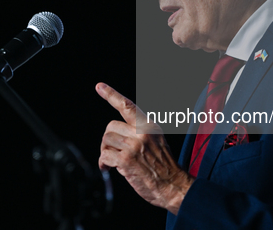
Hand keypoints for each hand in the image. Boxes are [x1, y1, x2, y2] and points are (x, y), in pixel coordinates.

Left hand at [96, 82, 193, 214]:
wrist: (173, 186)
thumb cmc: (163, 167)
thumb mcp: (156, 141)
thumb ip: (139, 133)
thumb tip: (116, 133)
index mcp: (149, 126)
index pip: (128, 106)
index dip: (111, 95)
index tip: (99, 86)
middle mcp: (142, 132)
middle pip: (111, 127)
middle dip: (108, 140)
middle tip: (112, 152)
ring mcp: (134, 145)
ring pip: (106, 141)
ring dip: (105, 152)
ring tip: (113, 162)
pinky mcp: (126, 159)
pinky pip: (105, 156)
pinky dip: (103, 163)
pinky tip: (108, 168)